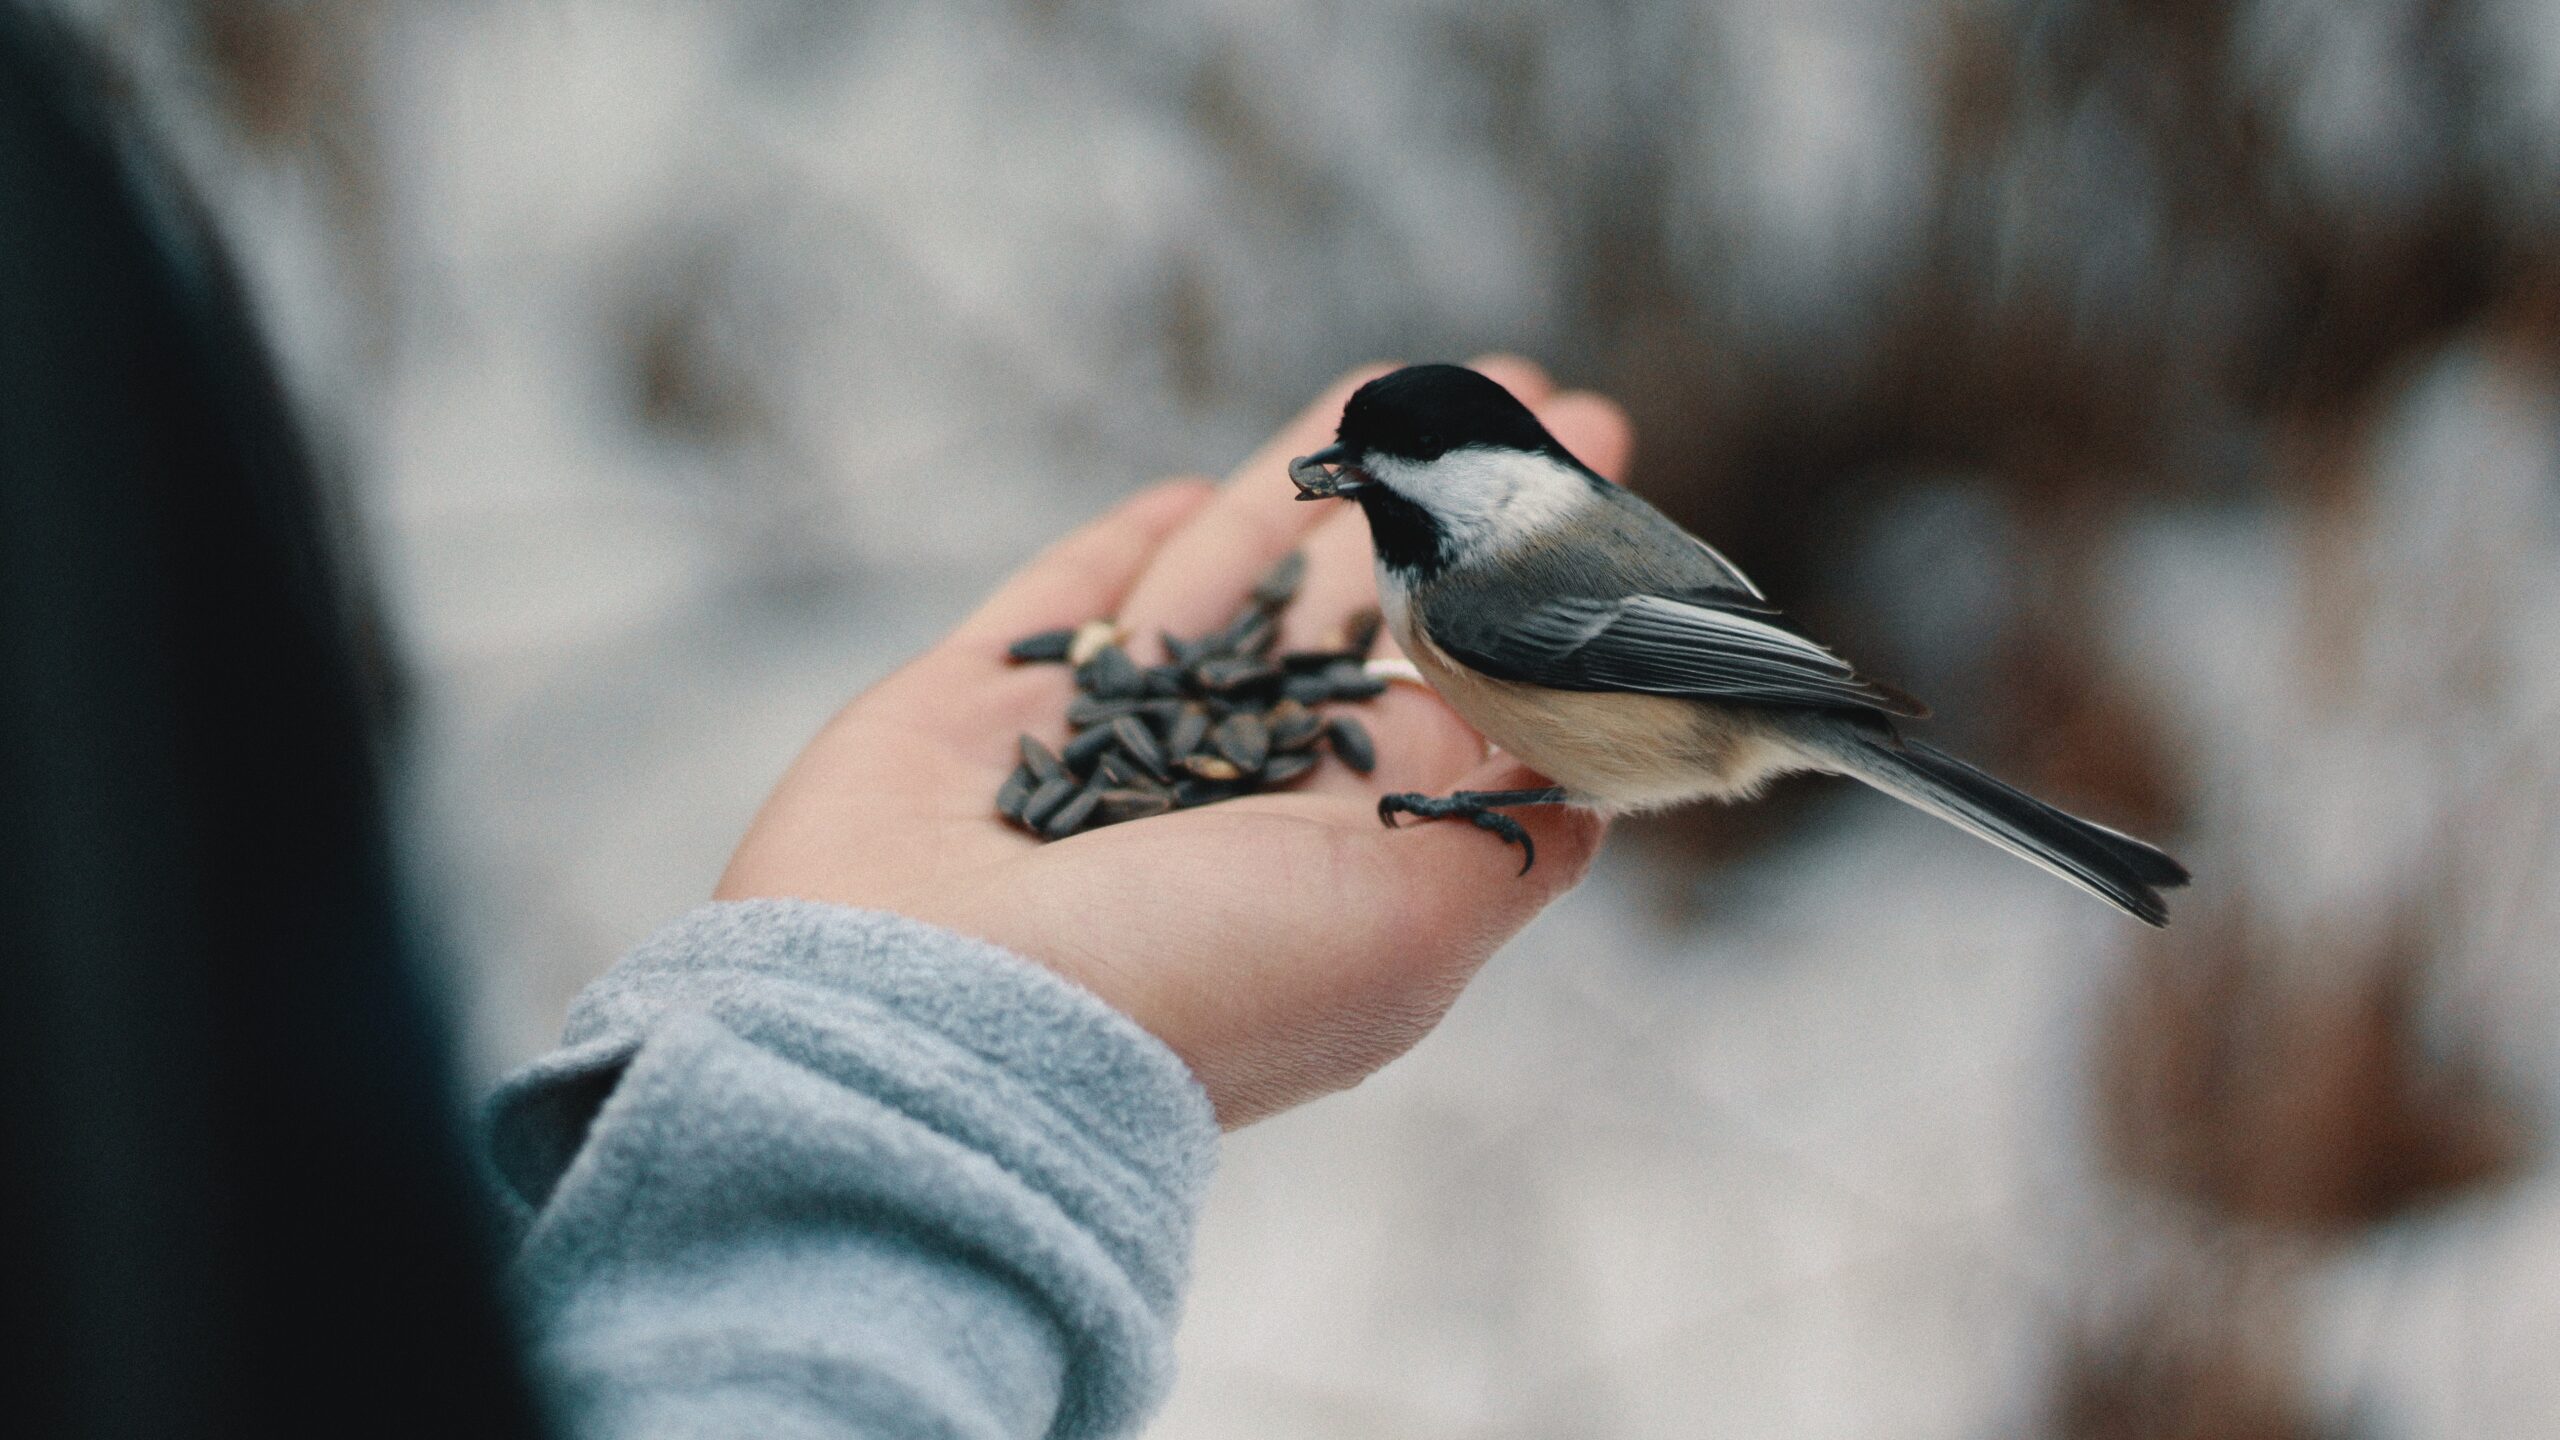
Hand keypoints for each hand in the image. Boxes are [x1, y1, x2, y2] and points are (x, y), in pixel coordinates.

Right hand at [716, 359, 1634, 1124]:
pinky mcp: (968, 713)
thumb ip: (1504, 835)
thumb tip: (1577, 777)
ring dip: (1303, 484)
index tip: (1598, 481)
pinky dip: (1115, 552)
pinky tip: (1180, 491)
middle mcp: (1222, 802)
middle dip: (1435, 507)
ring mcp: (1092, 753)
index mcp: (1333, 853)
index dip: (1522, 584)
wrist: (930, 1025)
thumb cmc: (1188, 979)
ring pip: (1217, 584)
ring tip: (1388, 385)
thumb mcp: (1407, 926)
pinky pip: (1059, 608)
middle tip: (1520, 399)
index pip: (1453, 686)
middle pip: (1351, 616)